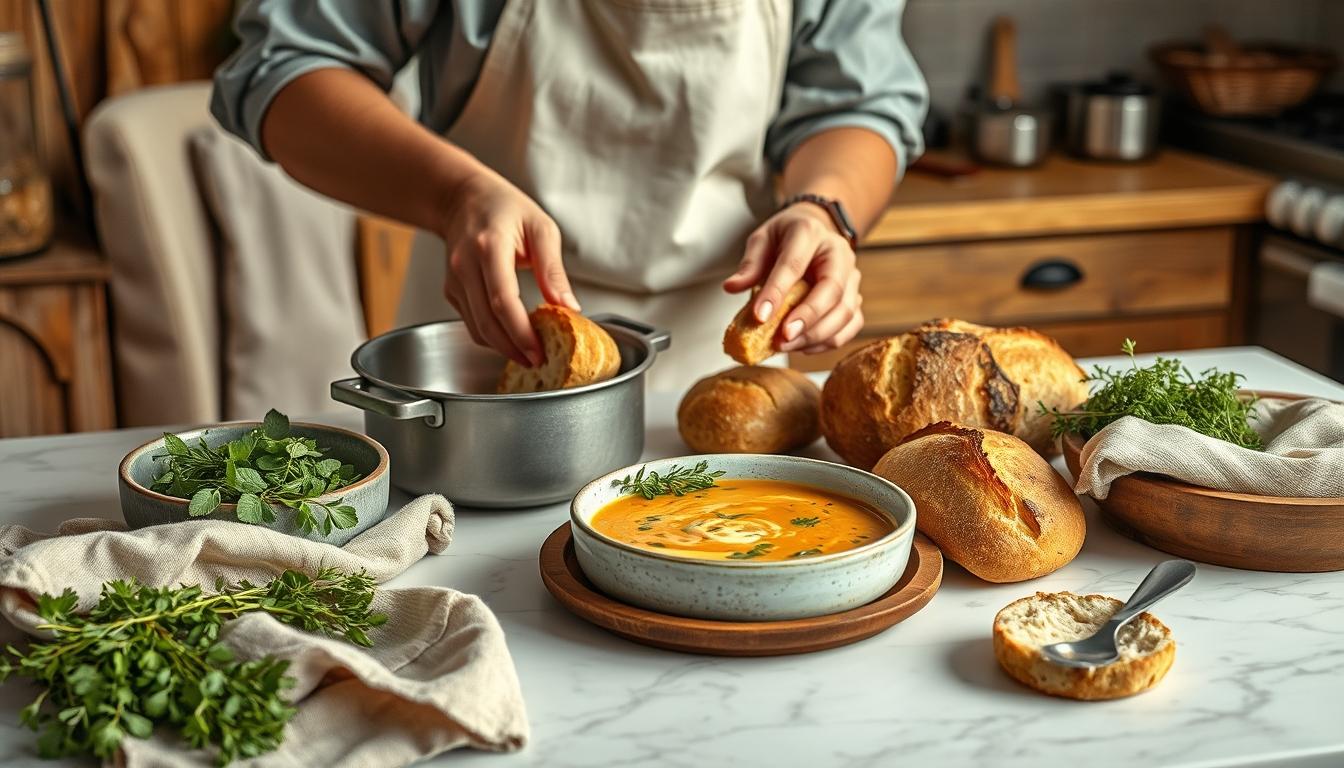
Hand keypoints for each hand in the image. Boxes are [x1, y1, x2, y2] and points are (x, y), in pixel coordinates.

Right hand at [437, 168, 579, 365]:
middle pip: (487, 321)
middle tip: (538, 361)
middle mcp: (465, 265)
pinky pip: (471, 322)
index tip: (539, 351)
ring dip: (502, 347)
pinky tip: (512, 337)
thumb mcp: (541, 228)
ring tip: (529, 353)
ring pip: (476, 328)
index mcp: (489, 247)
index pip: (502, 300)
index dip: (520, 332)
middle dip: (513, 348)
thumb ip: (553, 269)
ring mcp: (454, 280)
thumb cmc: (505, 208)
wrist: (463, 199)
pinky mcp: (451, 291)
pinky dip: (492, 336)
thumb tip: (569, 307)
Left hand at [722, 202, 862, 353]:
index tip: (759, 317)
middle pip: (831, 291)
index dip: (777, 293)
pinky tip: (804, 346)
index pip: (794, 264)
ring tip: (786, 346)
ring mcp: (852, 277)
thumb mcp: (762, 240)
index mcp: (810, 233)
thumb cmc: (786, 238)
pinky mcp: (856, 297)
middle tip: (781, 339)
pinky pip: (851, 325)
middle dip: (806, 320)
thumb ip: (750, 265)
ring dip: (816, 336)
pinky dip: (829, 341)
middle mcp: (839, 254)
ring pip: (845, 312)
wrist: (816, 231)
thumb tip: (731, 287)